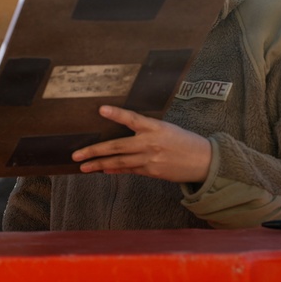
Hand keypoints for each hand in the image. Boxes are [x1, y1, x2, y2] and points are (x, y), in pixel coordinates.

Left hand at [72, 105, 211, 183]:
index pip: (133, 118)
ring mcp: (150, 160)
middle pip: (117, 147)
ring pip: (119, 162)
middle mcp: (150, 143)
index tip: (101, 109)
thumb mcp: (166, 127)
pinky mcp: (152, 172)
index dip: (117, 114)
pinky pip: (129, 170)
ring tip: (83, 166)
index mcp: (155, 127)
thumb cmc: (183, 140)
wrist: (204, 161)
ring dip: (99, 164)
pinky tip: (102, 169)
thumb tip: (123, 128)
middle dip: (94, 151)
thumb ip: (144, 129)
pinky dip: (115, 169)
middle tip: (76, 154)